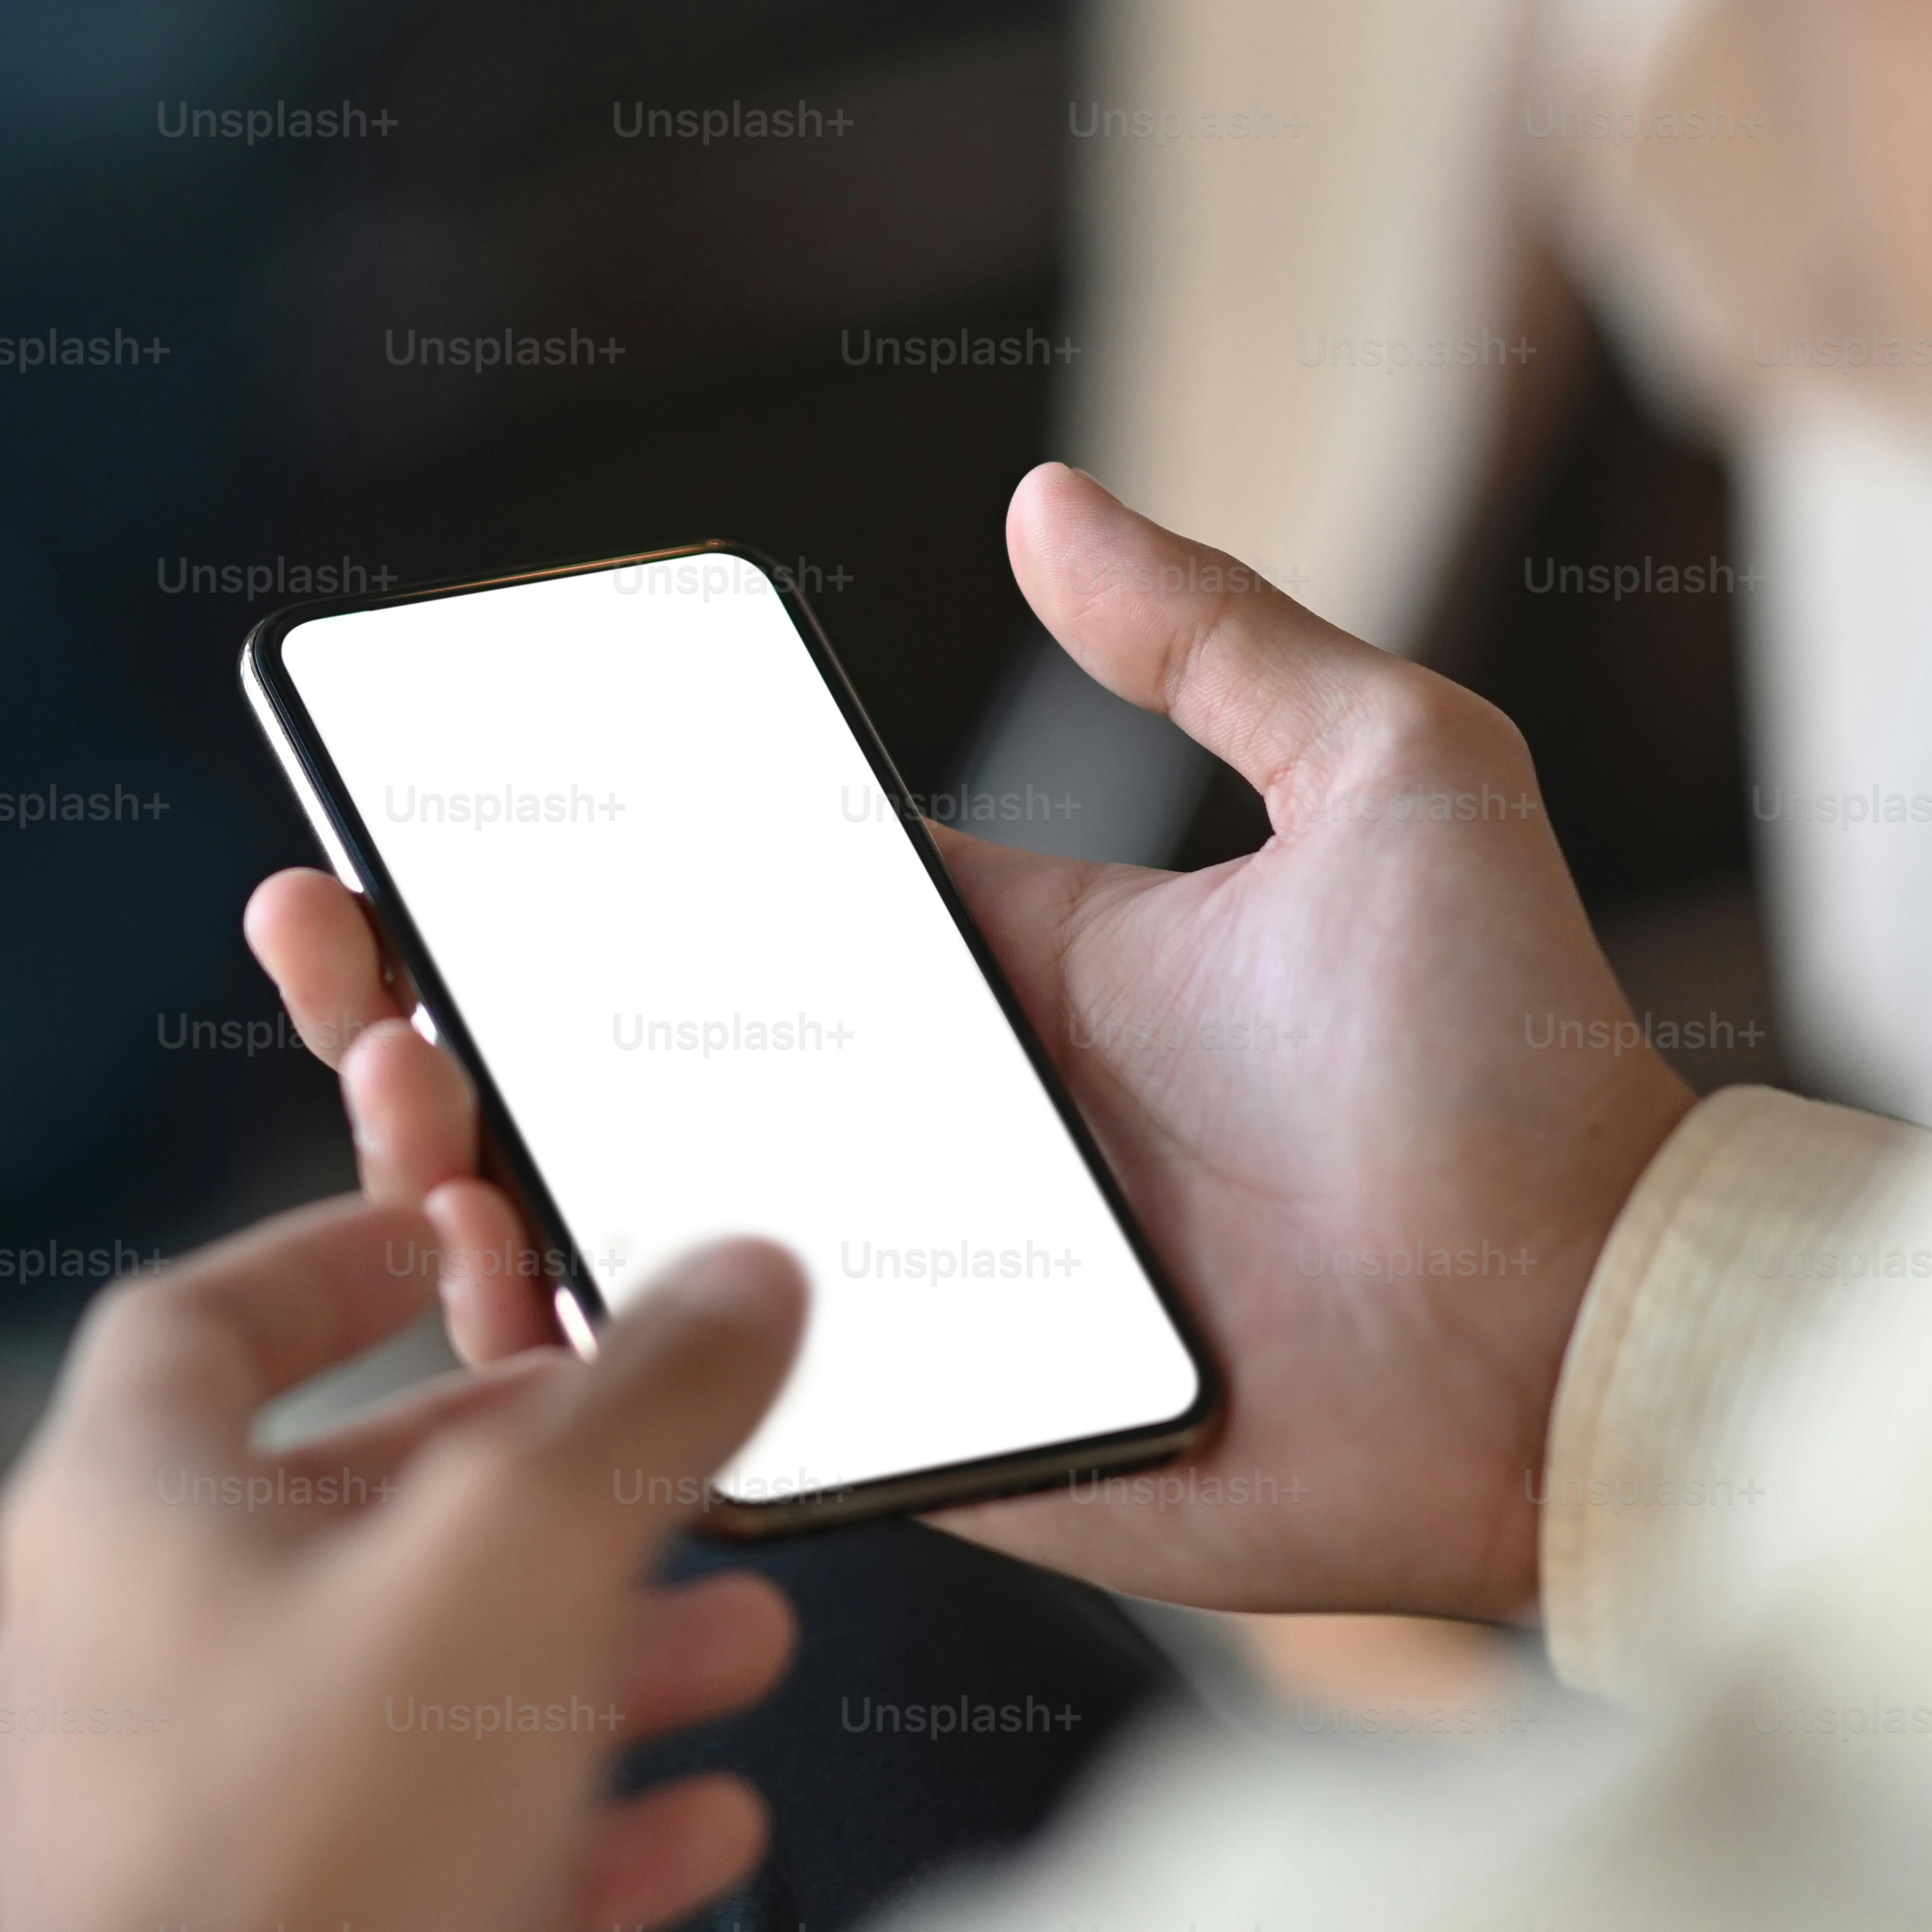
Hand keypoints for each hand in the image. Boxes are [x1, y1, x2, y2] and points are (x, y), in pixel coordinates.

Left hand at [0, 1194, 805, 1931]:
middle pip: (328, 1516)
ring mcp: (150, 1814)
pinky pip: (397, 1852)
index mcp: (113, 1509)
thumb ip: (643, 1408)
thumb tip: (746, 1276)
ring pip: (387, 1688)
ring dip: (569, 1657)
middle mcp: (100, 1648)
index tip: (440, 1238)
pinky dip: (543, 1823)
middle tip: (661, 1462)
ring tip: (742, 1641)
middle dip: (524, 1488)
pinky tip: (697, 1823)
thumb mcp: (517, 1557)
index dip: (330, 1262)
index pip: (202, 1321)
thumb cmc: (312, 1825)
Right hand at [245, 464, 1698, 1622]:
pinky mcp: (947, 1436)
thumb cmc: (1522, 1060)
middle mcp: (936, 1133)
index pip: (721, 911)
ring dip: (485, 1176)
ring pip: (645, 1240)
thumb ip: (1215, 641)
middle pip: (635, 1070)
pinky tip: (492, 1300)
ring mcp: (923, 1292)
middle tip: (334, 958)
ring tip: (394, 1109)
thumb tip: (1044, 494)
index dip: (561, 869)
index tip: (420, 822)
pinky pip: (735, 1412)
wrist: (1596, 1332)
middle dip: (457, 1013)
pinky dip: (602, 1369)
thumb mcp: (1392, 776)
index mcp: (1002, 980)